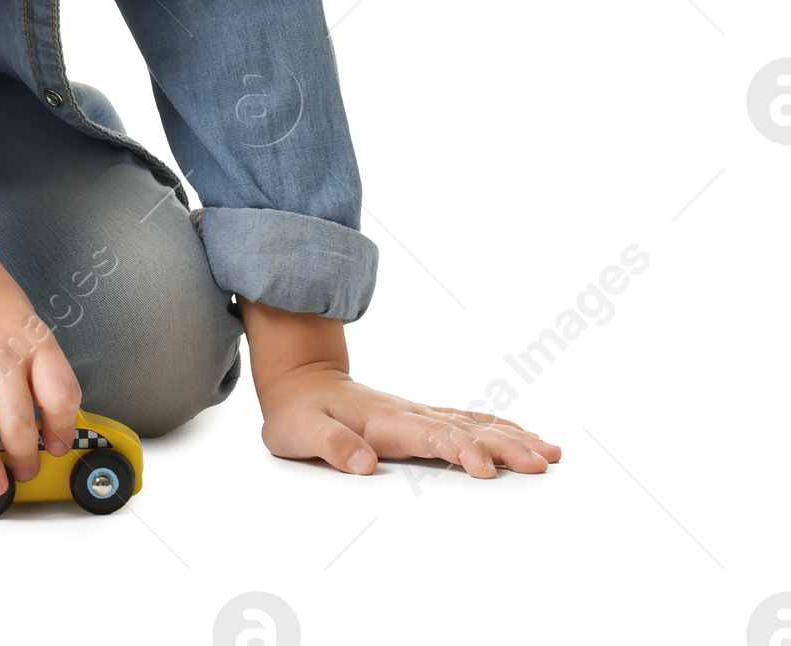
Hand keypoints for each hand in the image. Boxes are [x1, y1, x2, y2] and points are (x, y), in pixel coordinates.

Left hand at [258, 363, 562, 477]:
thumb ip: (333, 445)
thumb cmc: (299, 412)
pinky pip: (466, 421)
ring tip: (550, 452)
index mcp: (384, 419)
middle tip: (542, 462)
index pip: (430, 436)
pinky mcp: (421, 418)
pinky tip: (522, 436)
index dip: (458, 450)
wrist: (300, 380)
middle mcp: (408, 413)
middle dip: (504, 446)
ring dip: (511, 437)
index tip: (485, 468)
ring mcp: (418, 413)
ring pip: (472, 424)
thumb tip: (365, 465)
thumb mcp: (301, 430)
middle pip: (464, 429)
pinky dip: (497, 429)